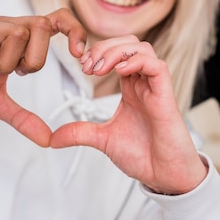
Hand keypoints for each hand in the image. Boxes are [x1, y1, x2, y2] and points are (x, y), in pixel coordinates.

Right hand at [0, 9, 86, 146]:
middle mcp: (8, 26)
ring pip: (16, 34)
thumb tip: (48, 140)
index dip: (73, 29)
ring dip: (2, 62)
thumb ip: (23, 118)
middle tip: (10, 72)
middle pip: (41, 27)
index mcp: (20, 39)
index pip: (57, 19)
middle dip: (31, 58)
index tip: (78, 54)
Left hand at [50, 36, 207, 194]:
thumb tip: (53, 138)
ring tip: (100, 69)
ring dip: (117, 52)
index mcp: (131, 88)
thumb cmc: (144, 155)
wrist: (163, 175)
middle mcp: (143, 83)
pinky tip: (120, 72)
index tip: (82, 67)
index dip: (98, 52)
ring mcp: (155, 87)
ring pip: (143, 49)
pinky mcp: (166, 96)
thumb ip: (80, 132)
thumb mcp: (103, 139)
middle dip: (105, 47)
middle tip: (87, 66)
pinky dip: (137, 62)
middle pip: (129, 43)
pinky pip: (157, 66)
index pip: (117, 53)